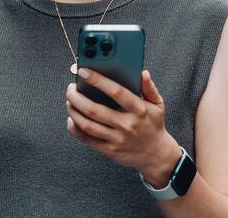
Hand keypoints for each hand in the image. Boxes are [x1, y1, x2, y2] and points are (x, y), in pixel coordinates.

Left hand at [65, 69, 182, 185]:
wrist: (156, 155)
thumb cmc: (153, 124)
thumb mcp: (157, 104)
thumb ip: (149, 87)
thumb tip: (142, 72)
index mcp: (139, 109)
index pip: (116, 92)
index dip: (98, 80)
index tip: (83, 71)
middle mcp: (127, 124)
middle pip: (94, 109)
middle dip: (76, 97)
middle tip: (70, 88)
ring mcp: (117, 139)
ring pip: (87, 124)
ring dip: (73, 111)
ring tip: (70, 101)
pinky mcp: (109, 151)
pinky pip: (86, 139)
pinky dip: (75, 128)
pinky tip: (71, 119)